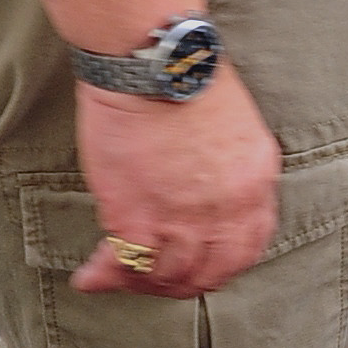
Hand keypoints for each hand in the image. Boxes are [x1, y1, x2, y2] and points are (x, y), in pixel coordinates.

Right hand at [70, 65, 284, 298]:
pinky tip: (90, 278)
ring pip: (168, 277)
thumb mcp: (237, 128)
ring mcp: (183, 218)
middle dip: (182, 284)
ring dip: (141, 284)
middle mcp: (228, 209)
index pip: (250, 247)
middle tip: (155, 282)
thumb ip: (231, 171)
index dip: (223, 266)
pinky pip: (124, 266)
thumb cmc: (186, 79)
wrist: (154, 63)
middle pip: (211, 272)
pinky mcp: (136, 218)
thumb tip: (210, 197)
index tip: (200, 267)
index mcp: (257, 182)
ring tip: (120, 278)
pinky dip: (105, 278)